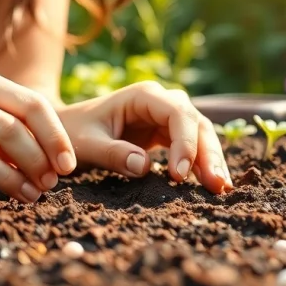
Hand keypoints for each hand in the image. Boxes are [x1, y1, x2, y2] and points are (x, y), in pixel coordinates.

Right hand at [0, 74, 76, 202]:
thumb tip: (65, 162)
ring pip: (1, 135)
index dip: (56, 136)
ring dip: (27, 167)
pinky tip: (20, 195)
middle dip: (42, 155)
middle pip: (17, 122)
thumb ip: (35, 138)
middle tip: (53, 182)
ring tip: (39, 191)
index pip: (34, 105)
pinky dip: (6, 179)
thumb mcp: (10, 136)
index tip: (68, 166)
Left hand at [57, 81, 232, 193]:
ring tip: (220, 189)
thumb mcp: (86, 144)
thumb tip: (144, 166)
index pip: (177, 113)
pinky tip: (210, 185)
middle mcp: (160, 101)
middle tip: (215, 185)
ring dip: (211, 159)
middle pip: (195, 122)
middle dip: (207, 152)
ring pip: (199, 134)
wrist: (65, 129)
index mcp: (143, 96)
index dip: (184, 142)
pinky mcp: (165, 133)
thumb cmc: (72, 133)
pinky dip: (201, 164)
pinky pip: (191, 146)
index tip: (180, 175)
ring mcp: (165, 117)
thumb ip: (113, 154)